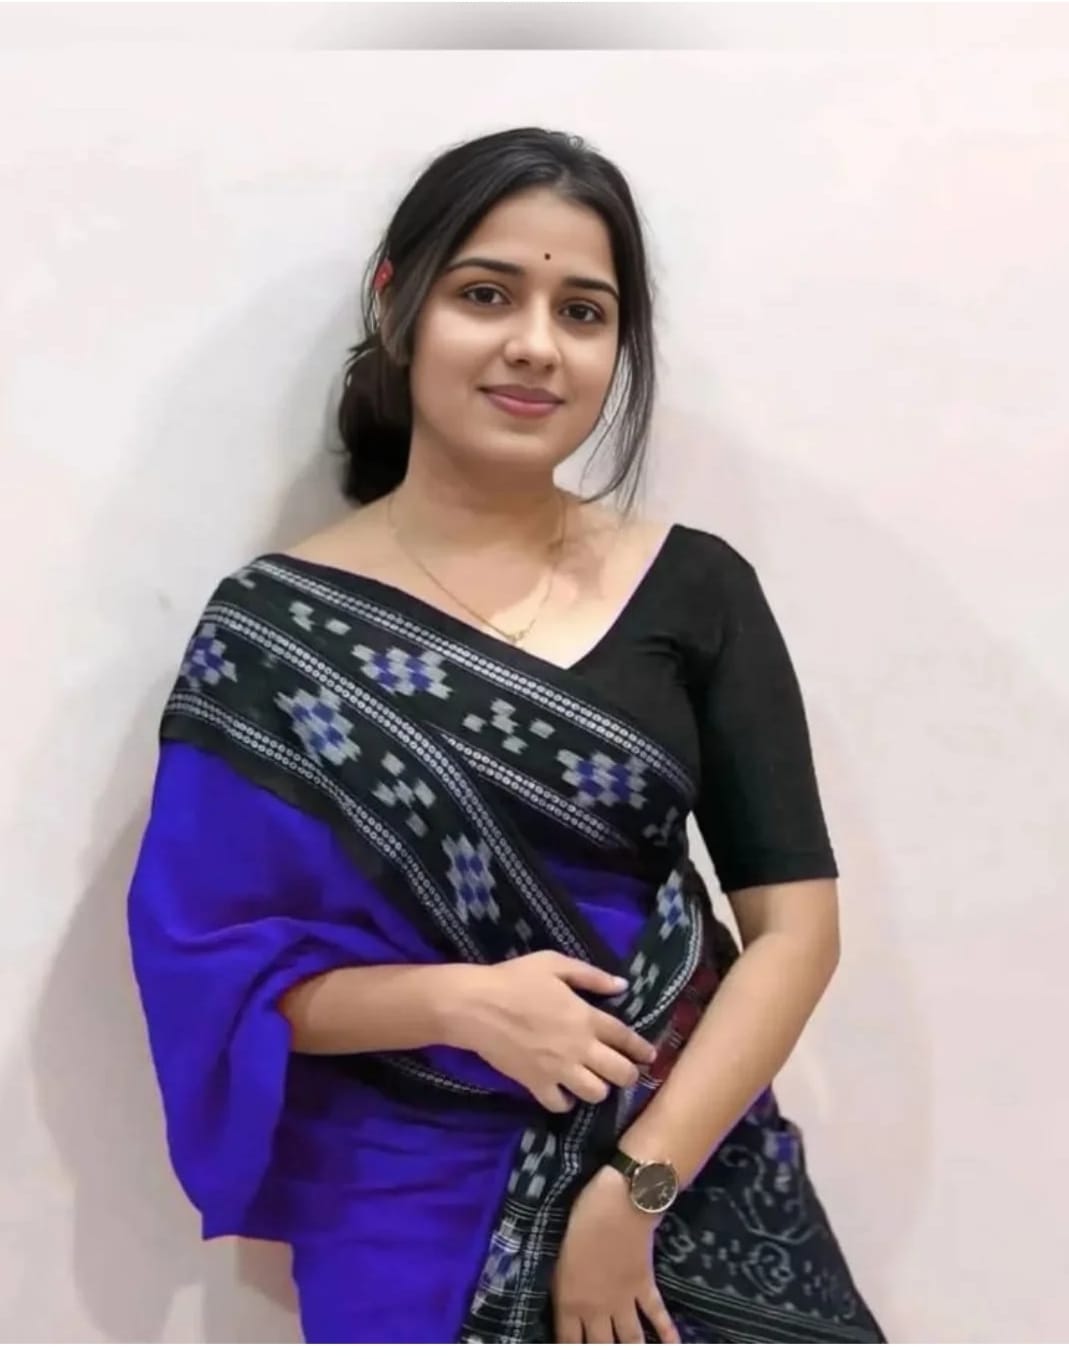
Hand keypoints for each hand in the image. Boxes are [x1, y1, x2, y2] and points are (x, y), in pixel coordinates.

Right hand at [443, 952, 656, 1112]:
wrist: (476, 1006)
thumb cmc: (515, 979)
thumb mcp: (555, 964)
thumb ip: (590, 976)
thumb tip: (621, 985)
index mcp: (586, 1017)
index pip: (625, 1038)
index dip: (641, 1048)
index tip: (650, 1055)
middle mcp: (578, 1047)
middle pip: (619, 1073)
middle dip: (628, 1074)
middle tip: (624, 1071)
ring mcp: (557, 1069)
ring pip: (595, 1094)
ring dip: (599, 1089)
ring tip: (594, 1081)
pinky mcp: (535, 1084)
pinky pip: (559, 1104)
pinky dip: (565, 1102)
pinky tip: (565, 1092)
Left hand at [552, 1166, 679, 1343]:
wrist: (619, 1203)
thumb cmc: (580, 1219)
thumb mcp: (557, 1253)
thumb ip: (561, 1283)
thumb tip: (563, 1302)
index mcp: (570, 1300)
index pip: (567, 1342)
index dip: (568, 1352)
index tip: (569, 1355)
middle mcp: (597, 1309)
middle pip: (600, 1348)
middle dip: (601, 1355)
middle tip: (603, 1355)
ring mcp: (624, 1300)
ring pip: (630, 1340)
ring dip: (633, 1351)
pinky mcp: (646, 1287)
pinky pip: (657, 1315)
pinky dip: (667, 1334)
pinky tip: (674, 1346)